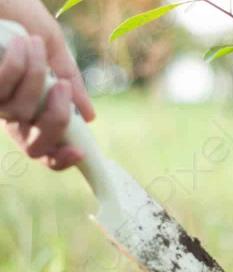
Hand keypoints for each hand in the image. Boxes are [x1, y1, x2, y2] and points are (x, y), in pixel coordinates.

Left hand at [0, 0, 94, 169]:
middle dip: (56, 121)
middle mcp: (10, 113)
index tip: (79, 152)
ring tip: (34, 43)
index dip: (61, 160)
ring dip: (33, 77)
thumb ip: (70, 80)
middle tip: (62, 86)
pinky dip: (17, 65)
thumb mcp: (54, 48)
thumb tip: (89, 117)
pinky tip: (20, 42)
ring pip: (19, 113)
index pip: (44, 150)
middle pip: (34, 146)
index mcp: (32, 109)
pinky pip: (2, 88)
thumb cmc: (19, 14)